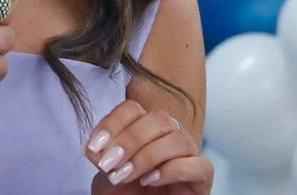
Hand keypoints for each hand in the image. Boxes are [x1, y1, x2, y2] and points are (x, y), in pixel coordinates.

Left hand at [84, 100, 212, 193]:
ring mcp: (189, 155)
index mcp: (146, 128)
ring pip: (178, 138)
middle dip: (130, 139)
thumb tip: (94, 145)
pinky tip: (150, 180)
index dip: (113, 123)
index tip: (94, 146)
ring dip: (147, 156)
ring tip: (125, 175)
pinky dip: (173, 170)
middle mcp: (170, 136)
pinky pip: (199, 165)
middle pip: (158, 118)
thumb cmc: (126, 193)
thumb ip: (101, 154)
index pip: (134, 108)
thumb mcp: (107, 172)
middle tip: (109, 163)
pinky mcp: (202, 179)